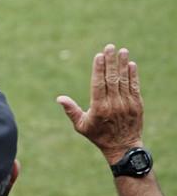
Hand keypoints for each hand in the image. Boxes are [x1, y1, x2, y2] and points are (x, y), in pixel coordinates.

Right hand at [57, 44, 143, 163]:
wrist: (123, 148)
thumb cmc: (98, 135)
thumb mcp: (81, 125)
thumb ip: (71, 110)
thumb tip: (59, 98)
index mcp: (99, 108)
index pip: (99, 84)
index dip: (99, 69)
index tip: (99, 56)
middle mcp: (114, 105)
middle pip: (111, 79)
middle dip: (110, 62)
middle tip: (110, 47)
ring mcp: (127, 105)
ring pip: (124, 81)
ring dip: (122, 65)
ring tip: (122, 50)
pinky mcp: (137, 106)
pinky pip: (134, 87)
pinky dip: (133, 75)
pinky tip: (130, 65)